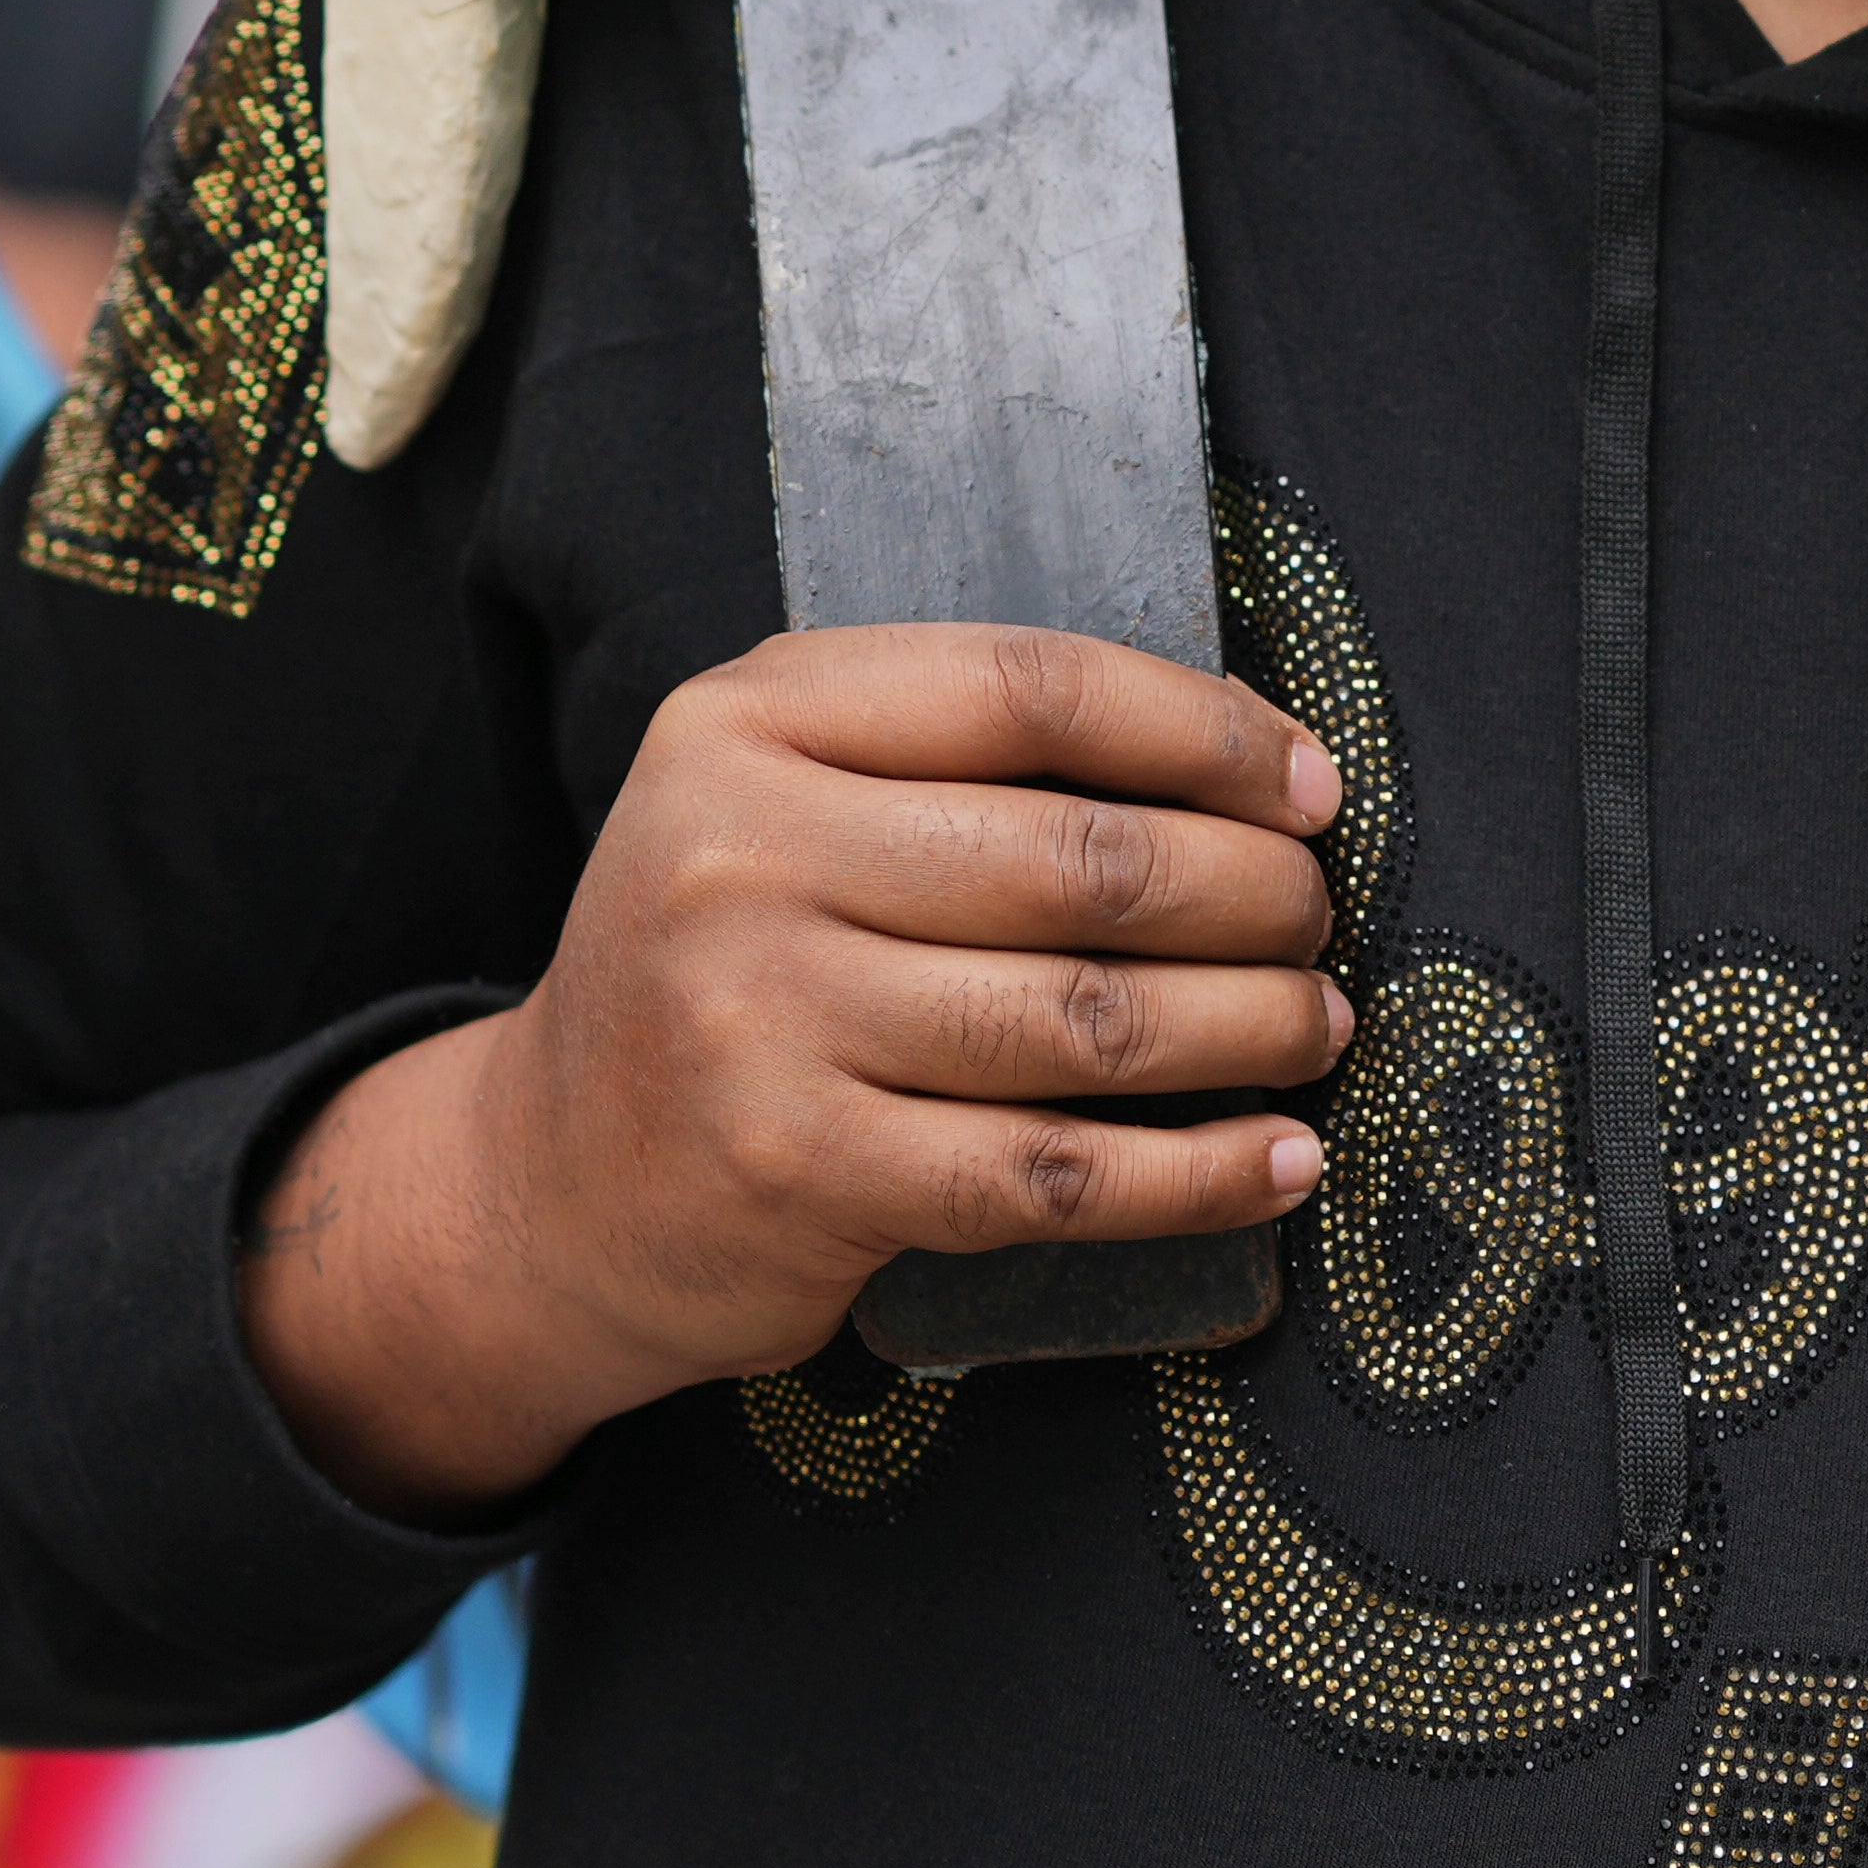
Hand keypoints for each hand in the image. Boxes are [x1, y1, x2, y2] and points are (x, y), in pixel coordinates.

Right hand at [236, 627, 1353, 1517]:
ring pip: (1088, 1020)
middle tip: (1317, 917)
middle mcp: (741, 856)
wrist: (548, 1177)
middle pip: (1083, 859)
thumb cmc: (724, 962)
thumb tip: (1248, 761)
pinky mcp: (800, 1175)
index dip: (1204, 732)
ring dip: (1250, 1027)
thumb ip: (957, 752)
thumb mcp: (781, 794)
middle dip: (1251, 891)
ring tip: (1319, 1025)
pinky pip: (1054, 1173)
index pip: (1031, 690)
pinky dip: (1195, 1173)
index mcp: (750, 722)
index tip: (1308, 782)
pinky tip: (1277, 1161)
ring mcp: (762, 1021)